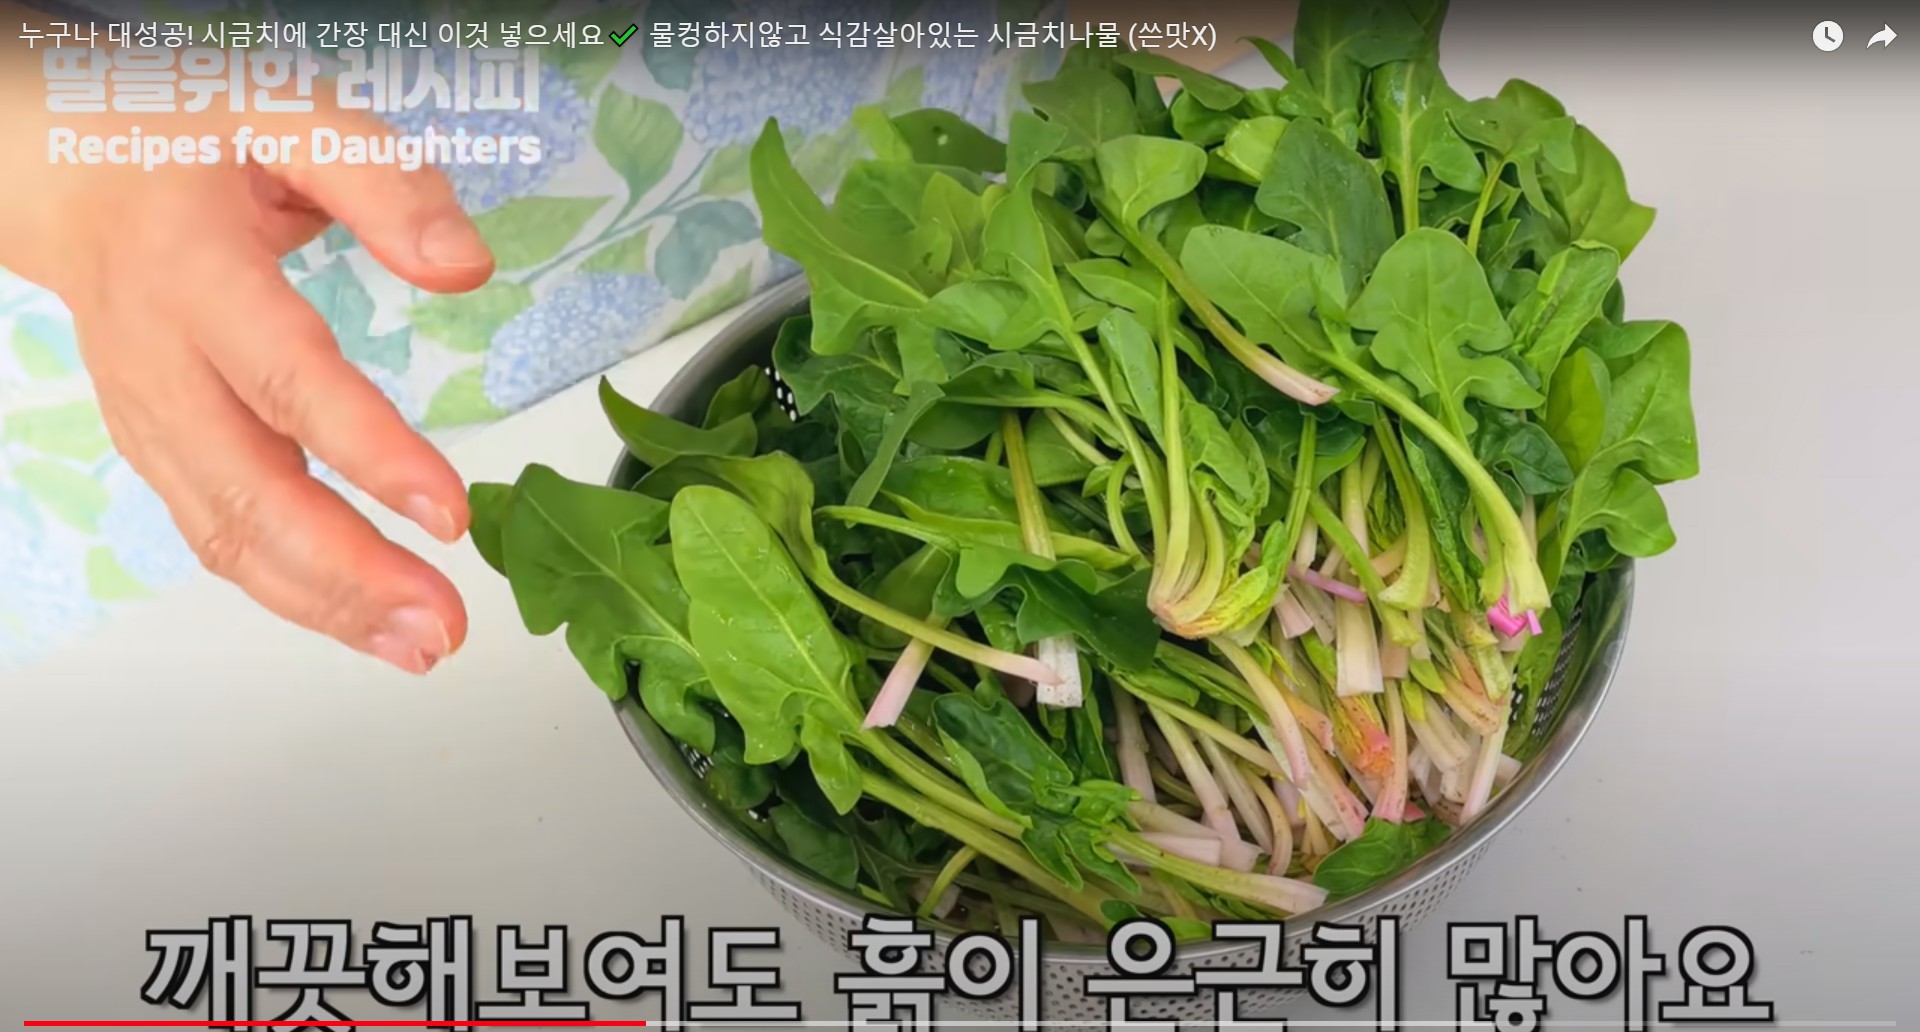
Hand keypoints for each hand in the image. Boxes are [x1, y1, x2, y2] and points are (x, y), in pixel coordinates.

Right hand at [1, 50, 489, 674]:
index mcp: (195, 271)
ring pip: (226, 533)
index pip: (287, 378)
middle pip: (248, 489)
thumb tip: (466, 268)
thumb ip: (383, 183)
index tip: (447, 512)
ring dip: (324, 604)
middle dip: (350, 572)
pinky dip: (290, 591)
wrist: (58, 165)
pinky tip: (362, 621)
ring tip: (419, 646)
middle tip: (442, 622)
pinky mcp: (156, 451)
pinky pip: (218, 535)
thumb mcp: (289, 117)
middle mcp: (161, 361)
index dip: (368, 451)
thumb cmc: (185, 140)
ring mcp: (149, 418)